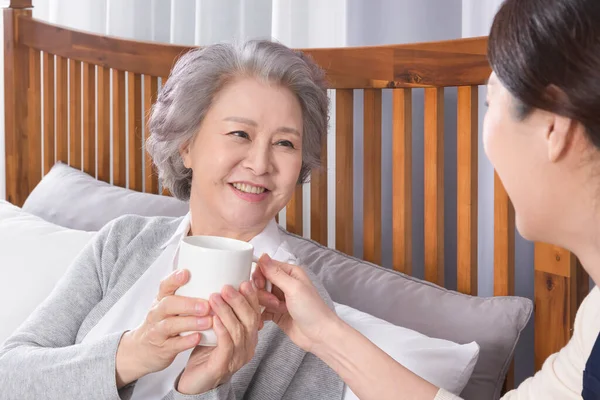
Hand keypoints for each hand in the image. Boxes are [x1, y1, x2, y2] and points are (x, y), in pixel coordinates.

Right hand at [115, 269, 211, 387]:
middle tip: (206, 305)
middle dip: (188, 304)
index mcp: (161, 300)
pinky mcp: (162, 348)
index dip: (174, 279)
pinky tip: (198, 338)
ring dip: (190, 322)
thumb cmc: (162, 323)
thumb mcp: (168, 306)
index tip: (186, 273)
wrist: (141, 351)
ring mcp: (158, 332)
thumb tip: (212, 277)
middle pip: (168, 305)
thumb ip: (185, 293)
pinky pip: (174, 345)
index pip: (164, 286)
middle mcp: (157, 314)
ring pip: (170, 325)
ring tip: (207, 321)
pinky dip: (186, 341)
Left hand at [177, 281, 260, 393]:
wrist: (195, 382)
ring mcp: (237, 358)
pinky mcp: (223, 366)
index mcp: (250, 337)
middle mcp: (248, 347)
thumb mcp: (217, 329)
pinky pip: (226, 346)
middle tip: (227, 287)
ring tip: (215, 297)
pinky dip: (222, 330)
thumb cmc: (206, 354)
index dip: (251, 297)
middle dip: (239, 301)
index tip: (245, 281)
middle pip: (250, 320)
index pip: (255, 313)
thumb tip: (220, 286)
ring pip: (238, 331)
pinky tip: (215, 319)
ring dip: (227, 311)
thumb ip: (222, 312)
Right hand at [253, 254, 338, 352]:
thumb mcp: (294, 288)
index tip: (261, 285)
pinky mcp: (275, 313)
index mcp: (290, 273)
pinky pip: (260, 310)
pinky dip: (259, 314)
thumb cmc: (312, 309)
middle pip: (260, 282)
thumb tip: (263, 256)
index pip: (265, 267)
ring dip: (264, 304)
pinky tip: (263, 320)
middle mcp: (284, 284)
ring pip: (259, 297)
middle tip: (275, 301)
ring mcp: (279, 299)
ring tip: (279, 310)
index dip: (260, 276)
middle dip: (263, 293)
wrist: (319, 335)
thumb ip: (276, 273)